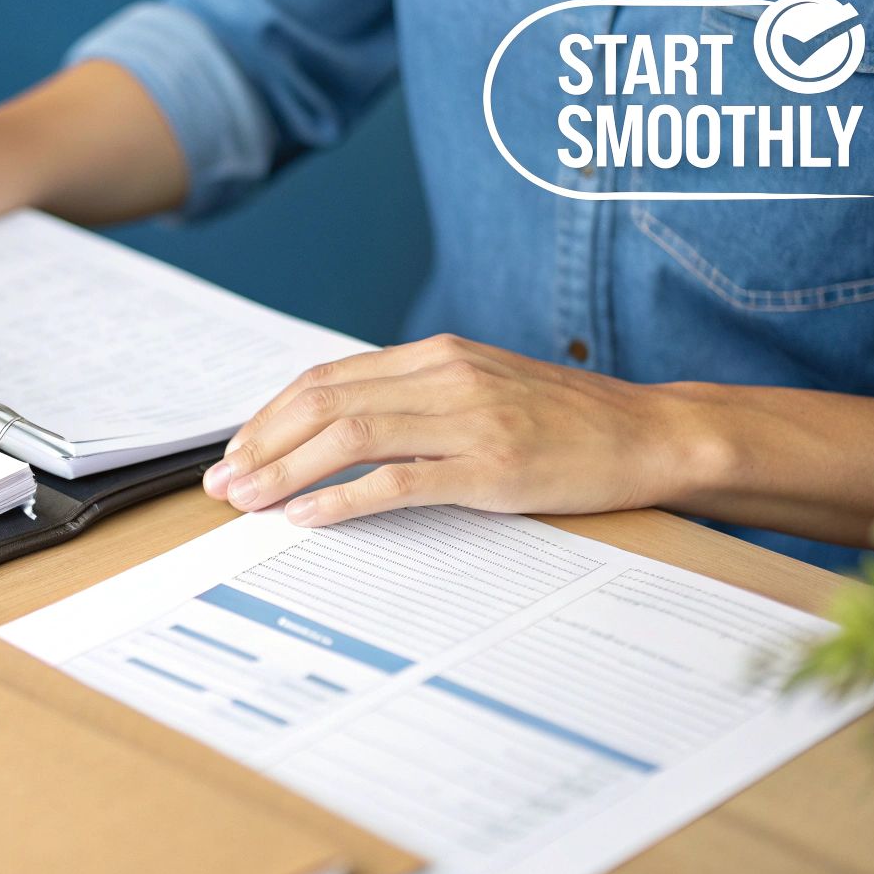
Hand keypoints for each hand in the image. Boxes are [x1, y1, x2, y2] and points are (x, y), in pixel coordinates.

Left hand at [201, 334, 716, 525]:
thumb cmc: (567, 421)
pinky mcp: (491, 467)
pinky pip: (398, 482)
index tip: (235, 451)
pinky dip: (341, 499)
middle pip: (323, 400)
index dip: (269, 415)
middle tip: (221, 484)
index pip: (327, 377)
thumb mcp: (484, 389)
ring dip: (285, 470)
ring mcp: (469, 420)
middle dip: (260, 443)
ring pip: (349, 436)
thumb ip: (419, 398)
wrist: (651, 435)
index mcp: (438, 355)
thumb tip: (341, 427)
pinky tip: (306, 518)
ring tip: (247, 502)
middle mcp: (446, 377)